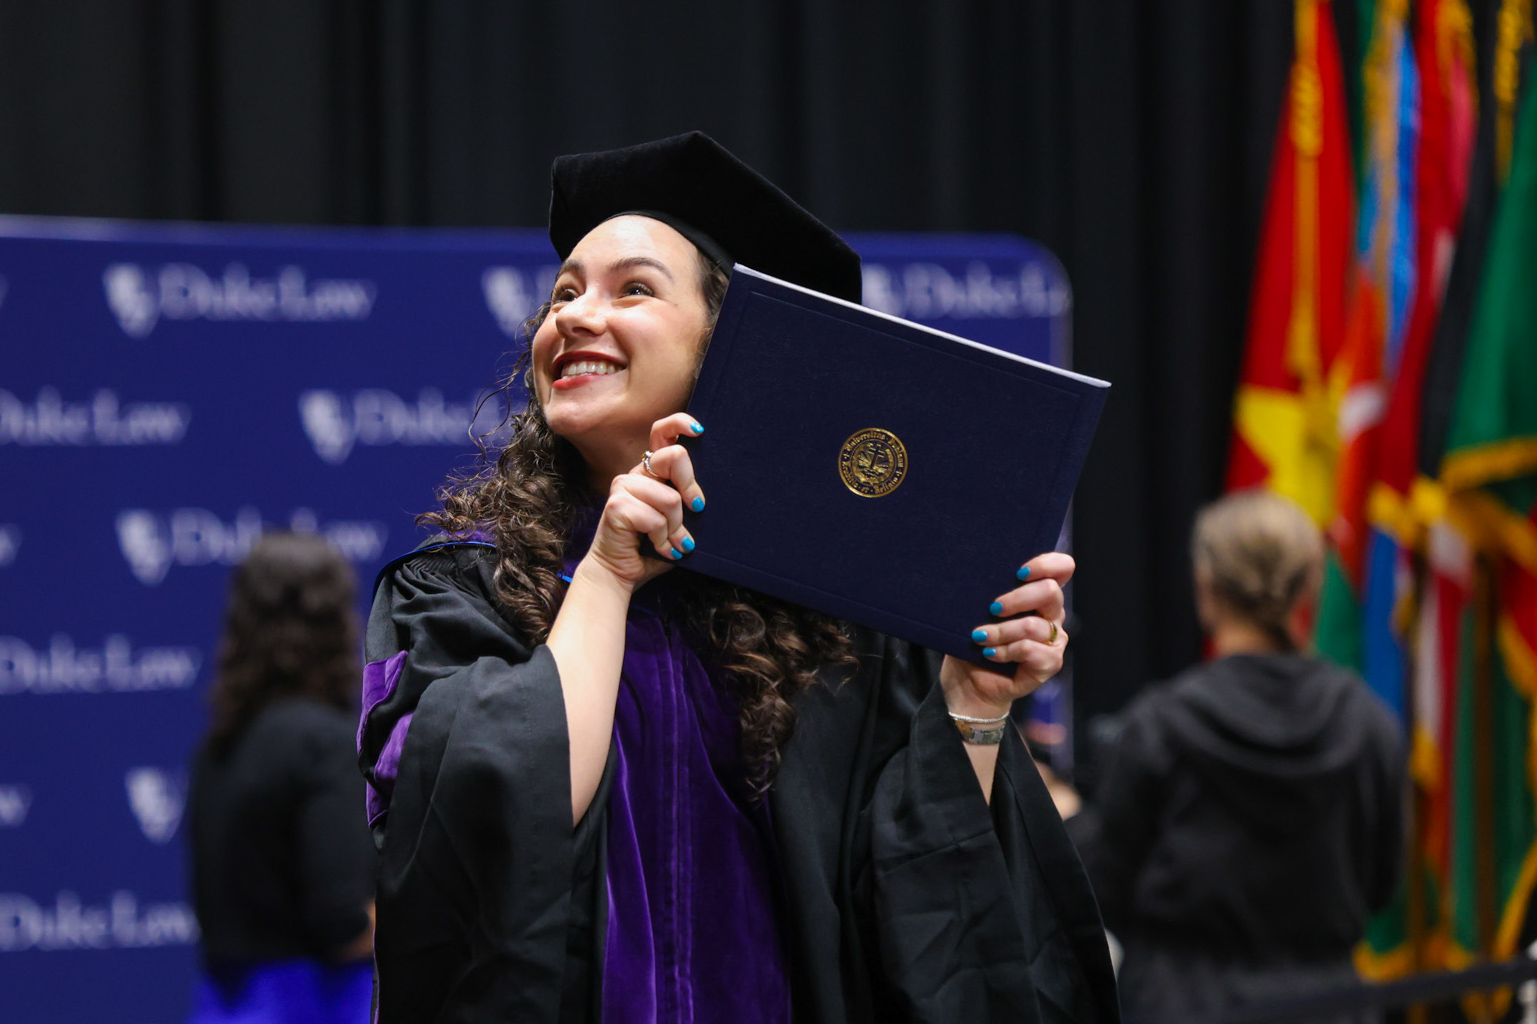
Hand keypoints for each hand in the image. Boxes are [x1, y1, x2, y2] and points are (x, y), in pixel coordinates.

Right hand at [580, 412, 705, 589]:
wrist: (619, 573)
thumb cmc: (651, 548)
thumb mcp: (676, 520)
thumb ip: (686, 502)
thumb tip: (708, 495)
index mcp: (651, 472)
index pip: (661, 433)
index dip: (680, 424)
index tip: (699, 431)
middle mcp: (636, 474)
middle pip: (673, 456)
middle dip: (690, 486)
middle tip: (697, 508)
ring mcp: (623, 487)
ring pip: (670, 498)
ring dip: (676, 529)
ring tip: (672, 544)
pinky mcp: (616, 505)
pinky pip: (655, 519)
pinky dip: (664, 540)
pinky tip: (660, 549)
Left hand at [939, 552, 1073, 718]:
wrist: (969, 681)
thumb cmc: (975, 640)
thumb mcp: (979, 610)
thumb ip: (990, 591)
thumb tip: (984, 577)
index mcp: (1039, 594)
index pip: (1062, 567)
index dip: (1046, 564)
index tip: (1019, 573)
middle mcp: (1052, 614)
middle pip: (1049, 591)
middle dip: (1016, 598)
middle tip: (992, 609)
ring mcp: (1054, 639)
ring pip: (1032, 625)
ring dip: (1000, 631)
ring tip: (980, 638)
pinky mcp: (1050, 662)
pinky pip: (1029, 649)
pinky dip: (1005, 651)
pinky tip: (990, 654)